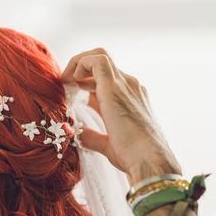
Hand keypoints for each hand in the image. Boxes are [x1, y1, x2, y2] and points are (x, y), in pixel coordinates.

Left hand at [62, 48, 181, 183]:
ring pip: (100, 55)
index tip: (72, 94)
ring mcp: (125, 83)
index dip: (86, 81)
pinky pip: (96, 60)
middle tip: (66, 84)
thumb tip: (78, 134)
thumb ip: (93, 137)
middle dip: (80, 68)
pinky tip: (71, 81)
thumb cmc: (134, 157)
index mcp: (131, 97)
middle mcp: (130, 86)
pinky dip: (80, 64)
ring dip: (78, 63)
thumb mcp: (109, 145)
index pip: (106, 79)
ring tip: (66, 80)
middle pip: (102, 62)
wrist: (149, 160)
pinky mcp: (114, 87)